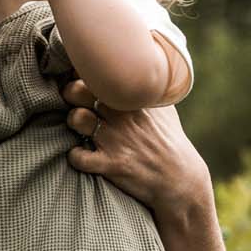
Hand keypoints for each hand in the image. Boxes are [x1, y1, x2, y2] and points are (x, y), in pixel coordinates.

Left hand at [61, 78, 209, 225]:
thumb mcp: (165, 108)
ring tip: (81, 128)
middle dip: (70, 94)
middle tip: (76, 103)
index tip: (85, 81)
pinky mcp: (111, 163)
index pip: (97, 74)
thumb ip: (146, 89)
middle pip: (78, 91)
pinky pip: (78, 156)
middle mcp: (122, 114)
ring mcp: (116, 138)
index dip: (84, 75)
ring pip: (76, 118)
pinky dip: (75, 156)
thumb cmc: (170, 140)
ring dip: (73, 122)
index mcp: (133, 97)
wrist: (180, 178)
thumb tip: (138, 71)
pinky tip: (83, 155)